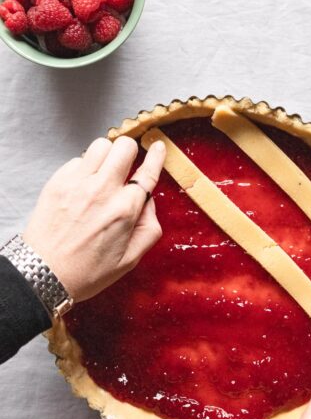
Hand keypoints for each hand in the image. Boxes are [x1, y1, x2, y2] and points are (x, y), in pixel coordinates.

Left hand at [23, 136, 165, 301]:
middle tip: (126, 165)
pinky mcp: (58, 182)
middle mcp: (102, 191)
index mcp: (124, 210)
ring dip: (107, 155)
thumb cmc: (86, 271)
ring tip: (103, 172)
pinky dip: (84, 167)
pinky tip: (82, 186)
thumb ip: (149, 229)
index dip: (156, 156)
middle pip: (124, 146)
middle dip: (130, 152)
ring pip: (101, 145)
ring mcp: (78, 183)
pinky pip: (77, 159)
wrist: (44, 273)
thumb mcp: (130, 260)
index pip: (147, 172)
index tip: (157, 146)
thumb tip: (148, 202)